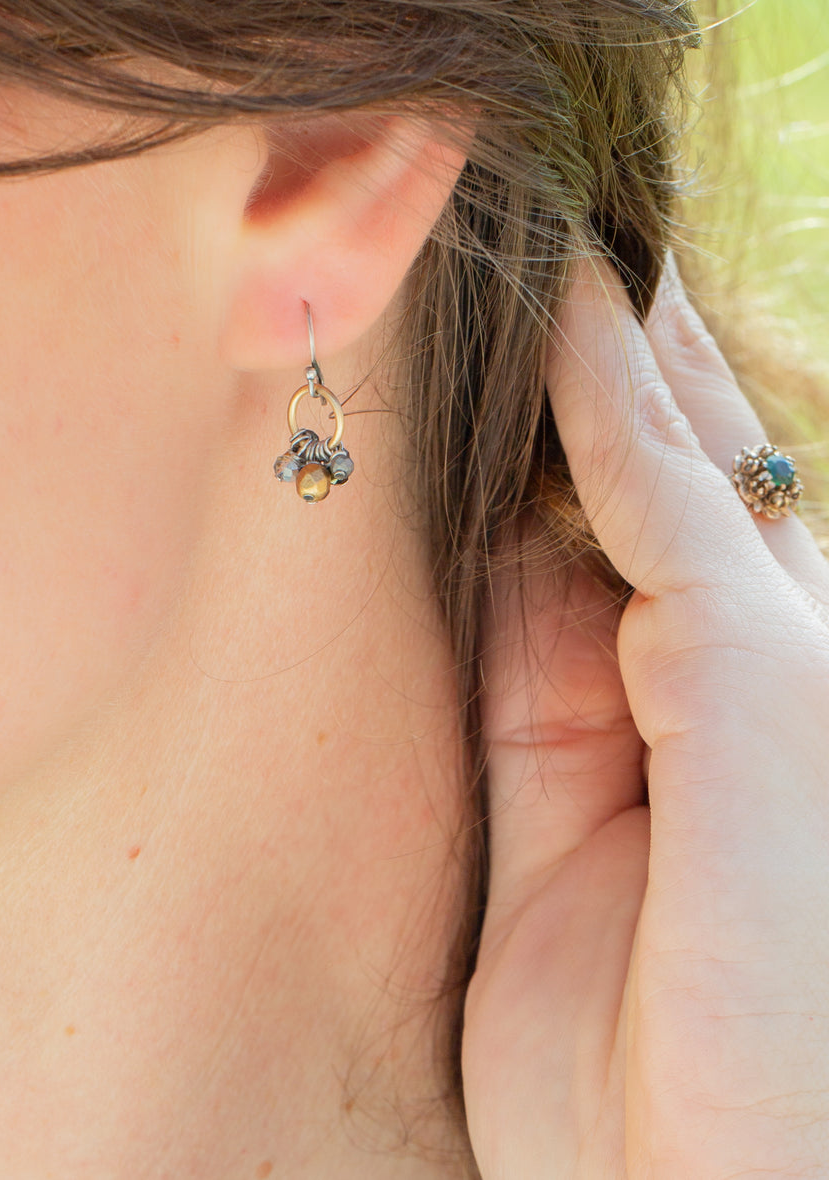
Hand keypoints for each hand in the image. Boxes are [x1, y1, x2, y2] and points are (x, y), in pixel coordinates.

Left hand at [462, 254, 828, 1179]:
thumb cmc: (641, 1088)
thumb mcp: (561, 859)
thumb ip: (550, 701)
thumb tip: (522, 554)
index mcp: (729, 721)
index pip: (664, 536)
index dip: (603, 422)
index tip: (547, 323)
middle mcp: (787, 666)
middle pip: (694, 472)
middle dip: (633, 358)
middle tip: (575, 236)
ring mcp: (792, 662)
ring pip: (686, 459)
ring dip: (621, 340)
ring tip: (568, 225)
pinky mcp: (765, 677)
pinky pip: (661, 503)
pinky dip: (607, 396)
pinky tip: (571, 302)